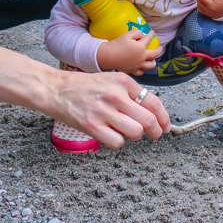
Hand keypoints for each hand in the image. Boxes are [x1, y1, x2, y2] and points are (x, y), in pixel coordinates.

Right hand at [52, 69, 170, 149]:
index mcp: (124, 81)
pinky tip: (110, 133)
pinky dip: (117, 141)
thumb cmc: (85, 86)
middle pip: (148, 120)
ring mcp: (104, 111)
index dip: (164, 118)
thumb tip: (152, 112)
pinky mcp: (92, 125)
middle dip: (155, 131)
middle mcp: (116, 95)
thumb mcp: (112, 80)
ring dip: (134, 135)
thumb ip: (131, 93)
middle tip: (154, 135)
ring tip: (126, 130)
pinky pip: (117, 142)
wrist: (56, 89)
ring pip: (135, 132)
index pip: (153, 102)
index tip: (165, 126)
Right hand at [97, 31, 162, 74]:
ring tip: (153, 59)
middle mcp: (141, 57)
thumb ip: (137, 32)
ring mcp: (138, 65)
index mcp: (141, 47)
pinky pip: (141, 72)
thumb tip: (142, 34)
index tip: (152, 33)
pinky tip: (142, 67)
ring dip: (153, 61)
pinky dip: (143, 69)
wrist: (108, 56)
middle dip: (159, 49)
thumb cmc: (117, 45)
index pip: (149, 39)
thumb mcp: (127, 35)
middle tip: (160, 47)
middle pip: (155, 54)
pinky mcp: (133, 70)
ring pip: (151, 65)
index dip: (151, 34)